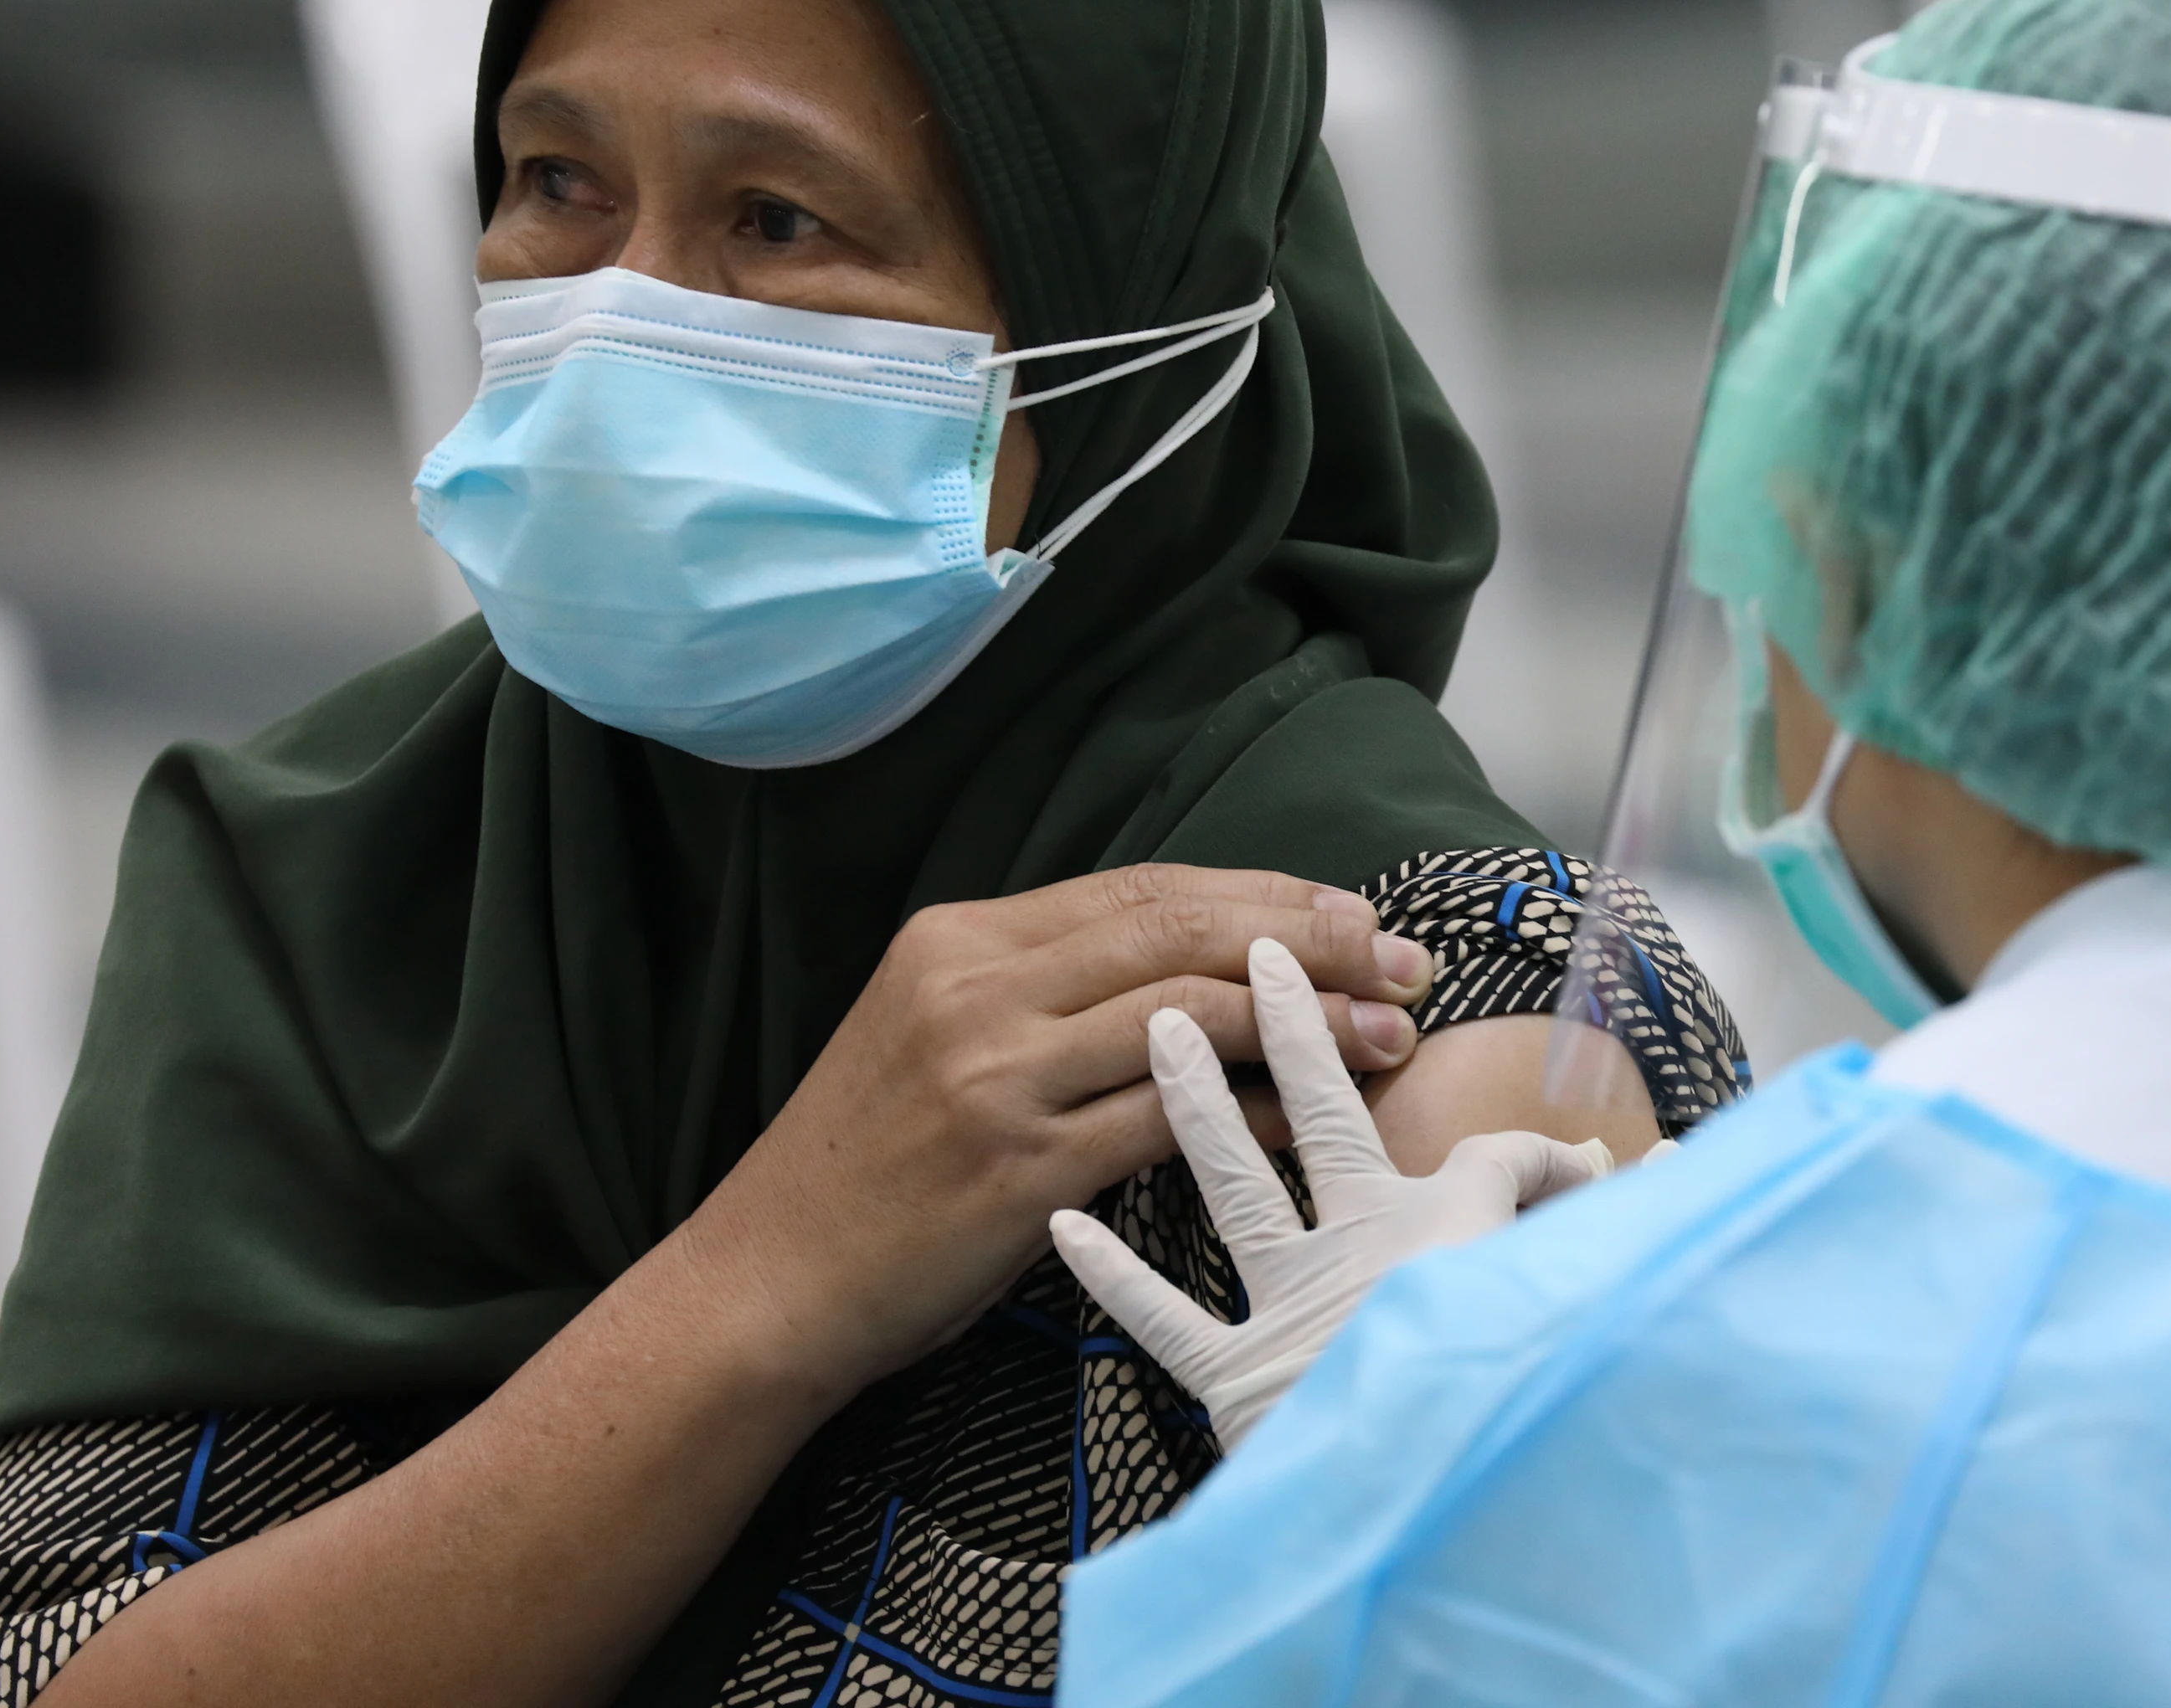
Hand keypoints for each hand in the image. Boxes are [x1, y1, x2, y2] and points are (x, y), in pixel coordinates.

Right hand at [684, 868, 1436, 1402]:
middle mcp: (975, 989)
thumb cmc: (867, 1167)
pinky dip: (1260, 1113)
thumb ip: (1042, 986)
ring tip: (1390, 1031)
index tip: (1353, 913)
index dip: (1265, 894)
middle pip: (1180, 930)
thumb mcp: (933, 1033)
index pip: (1144, 889)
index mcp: (959, 939)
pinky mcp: (1018, 1170)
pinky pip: (1172, 1124)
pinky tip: (1320, 1117)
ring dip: (1308, 1021)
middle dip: (1311, 937)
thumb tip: (1192, 962)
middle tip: (1403, 956)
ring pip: (1188, 1016)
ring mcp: (995, 1077)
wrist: (767, 1281)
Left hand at [1051, 937, 1611, 1448]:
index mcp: (1459, 1233)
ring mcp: (1299, 1309)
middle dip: (1297, 1029)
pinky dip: (1116, 1275)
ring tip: (1159, 1027)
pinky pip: (1167, 1320)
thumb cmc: (1518, 1412)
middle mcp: (1371, 1251)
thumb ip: (1604, 1238)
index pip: (1499, 1161)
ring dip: (1198, 1105)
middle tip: (1266, 957)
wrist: (1442, 1517)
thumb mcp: (1584, 1311)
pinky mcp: (1242, 1381)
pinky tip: (1065, 1226)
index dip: (1538, 1154)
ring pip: (1236, 1188)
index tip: (1574, 1164)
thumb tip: (1655, 1177)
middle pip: (1332, 1119)